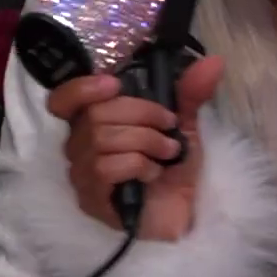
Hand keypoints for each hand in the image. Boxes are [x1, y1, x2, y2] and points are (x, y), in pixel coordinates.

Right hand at [50, 55, 224, 240]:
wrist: (183, 214)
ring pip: (102, 139)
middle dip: (140, 114)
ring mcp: (82, 173)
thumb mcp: (182, 125)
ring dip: (145, 141)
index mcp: (93, 121)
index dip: (82, 88)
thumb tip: (213, 62)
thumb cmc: (173, 168)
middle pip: (94, 114)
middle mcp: (79, 145)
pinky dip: (137, 164)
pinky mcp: (91, 198)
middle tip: (168, 127)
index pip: (63, 99)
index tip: (114, 84)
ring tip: (168, 153)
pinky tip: (153, 174)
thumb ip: (189, 93)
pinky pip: (106, 168)